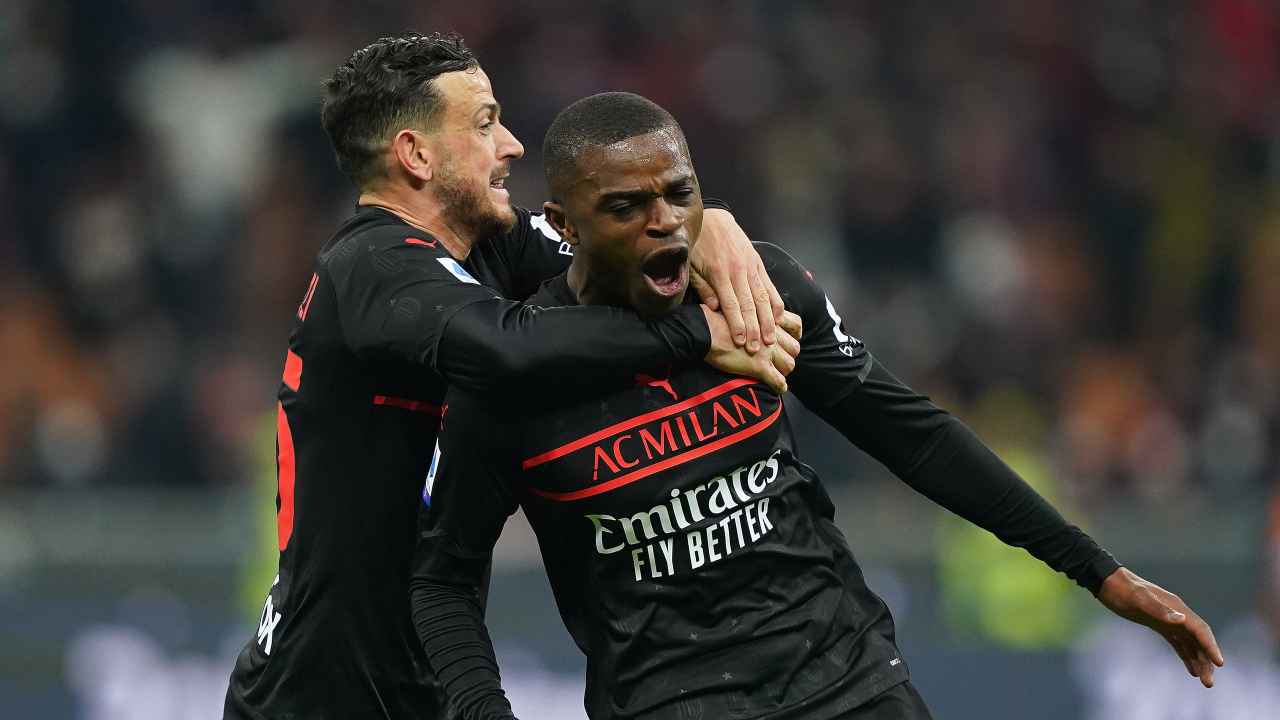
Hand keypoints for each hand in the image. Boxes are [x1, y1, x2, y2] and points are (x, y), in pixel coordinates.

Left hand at [690, 209, 786, 353]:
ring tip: (772, 339)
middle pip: (750, 304)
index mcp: (719, 273)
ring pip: (763, 297)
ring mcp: (751, 266)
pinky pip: (769, 285)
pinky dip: (776, 302)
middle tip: (759, 348)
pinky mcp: (758, 262)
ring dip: (769, 320)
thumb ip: (703, 288)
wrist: (712, 218)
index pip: (731, 304)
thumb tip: (715, 309)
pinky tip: (779, 318)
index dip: (737, 324)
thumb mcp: (692, 266)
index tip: (742, 342)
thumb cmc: (697, 245)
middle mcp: (738, 271)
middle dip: (755, 329)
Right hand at [703, 306, 800, 393]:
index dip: (796, 333)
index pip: (796, 324)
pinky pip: (777, 380)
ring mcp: (767, 351)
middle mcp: (772, 334)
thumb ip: (749, 313)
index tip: (791, 338)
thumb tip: (746, 315)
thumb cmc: (714, 318)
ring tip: (777, 374)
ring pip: (789, 364)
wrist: (705, 330)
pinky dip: (780, 386)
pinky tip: (777, 389)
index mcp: (768, 318)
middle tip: (780, 359)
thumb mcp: (737, 308)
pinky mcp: (759, 366)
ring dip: (784, 370)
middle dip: (790, 355)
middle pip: (794, 347)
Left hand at [1096, 567, 1224, 687]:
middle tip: (1208, 683)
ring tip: (1205, 682)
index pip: (1199, 629)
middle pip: (1198, 640)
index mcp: (1176, 607)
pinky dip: (1186, 656)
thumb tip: (1182, 619)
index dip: (1210, 646)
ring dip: (1199, 661)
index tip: (1219, 663)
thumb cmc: (1122, 590)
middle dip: (1206, 661)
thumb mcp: (1138, 600)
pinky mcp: (1160, 625)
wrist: (1108, 583)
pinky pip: (1179, 643)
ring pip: (1190, 644)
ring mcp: (1169, 620)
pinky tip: (1191, 670)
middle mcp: (1177, 614)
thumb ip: (1159, 610)